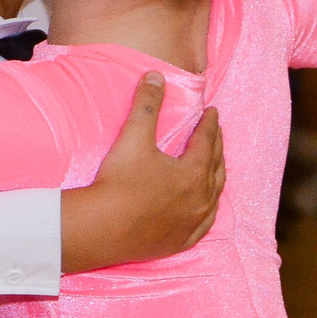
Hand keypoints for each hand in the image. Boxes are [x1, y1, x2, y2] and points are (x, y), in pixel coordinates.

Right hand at [60, 75, 223, 271]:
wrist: (100, 228)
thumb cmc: (117, 182)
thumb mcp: (133, 137)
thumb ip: (147, 104)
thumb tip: (156, 76)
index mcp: (193, 172)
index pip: (207, 141)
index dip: (210, 124)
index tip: (211, 112)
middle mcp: (200, 199)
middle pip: (215, 167)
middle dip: (216, 147)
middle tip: (215, 133)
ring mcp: (191, 223)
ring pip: (214, 196)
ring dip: (215, 178)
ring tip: (214, 166)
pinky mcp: (180, 241)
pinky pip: (203, 225)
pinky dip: (207, 212)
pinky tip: (205, 209)